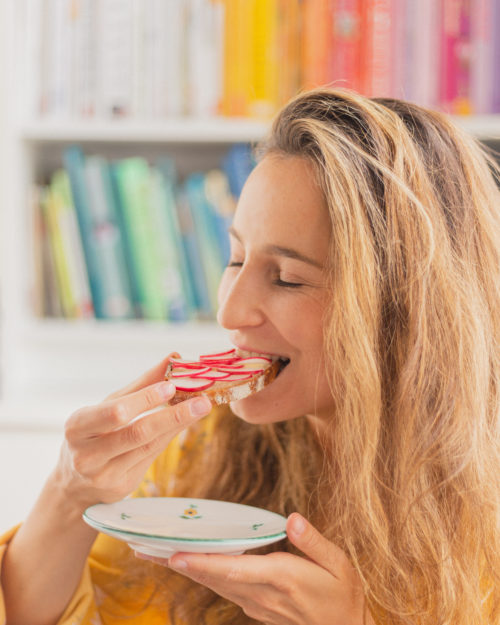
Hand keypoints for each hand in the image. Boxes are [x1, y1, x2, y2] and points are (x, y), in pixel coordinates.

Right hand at [53, 354, 212, 511]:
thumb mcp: (108, 405)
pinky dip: (170, 437)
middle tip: (200, 401)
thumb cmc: (93, 434)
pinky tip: (185, 423)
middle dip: (172, 416)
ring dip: (178, 425)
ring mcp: (104, 475)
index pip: (116, 412)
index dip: (144, 399)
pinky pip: (152, 457)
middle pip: (137, 433)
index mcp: (78, 427)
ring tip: (201, 408)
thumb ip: (141, 384)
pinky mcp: (121, 487)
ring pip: (149, 446)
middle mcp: (87, 455)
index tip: (171, 386)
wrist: (75, 482)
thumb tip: (173, 358)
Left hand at [139, 513, 373, 624]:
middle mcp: (262, 594)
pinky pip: (223, 589)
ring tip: (158, 553)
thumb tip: (292, 518)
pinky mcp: (256, 606)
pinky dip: (203, 574)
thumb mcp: (338, 564)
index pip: (234, 570)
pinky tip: (190, 563)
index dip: (203, 563)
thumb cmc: (342, 594)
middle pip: (214, 578)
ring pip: (215, 585)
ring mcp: (257, 604)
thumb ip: (313, 542)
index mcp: (281, 578)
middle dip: (180, 564)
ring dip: (186, 570)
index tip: (175, 556)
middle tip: (147, 549)